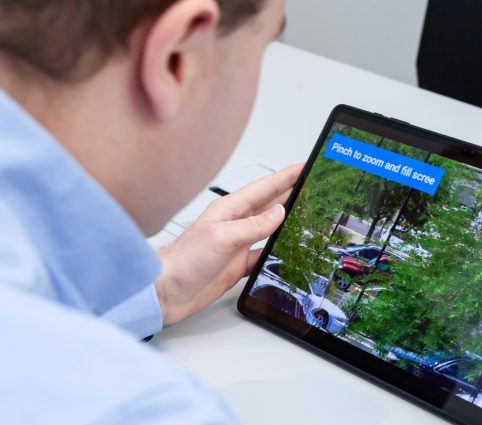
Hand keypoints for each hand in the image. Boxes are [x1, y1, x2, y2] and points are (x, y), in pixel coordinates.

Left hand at [155, 164, 302, 325]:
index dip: (285, 177)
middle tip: (312, 186)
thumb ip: (252, 226)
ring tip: (307, 215)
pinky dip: (277, 252)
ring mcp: (237, 244)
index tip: (304, 168)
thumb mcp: (221, 237)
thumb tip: (278, 214)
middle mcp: (234, 224)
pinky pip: (264, 255)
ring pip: (270, 229)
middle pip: (270, 205)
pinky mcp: (237, 264)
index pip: (264, 189)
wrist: (165, 293)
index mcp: (229, 210)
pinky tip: (287, 251)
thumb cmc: (181, 261)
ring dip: (287, 223)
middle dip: (292, 194)